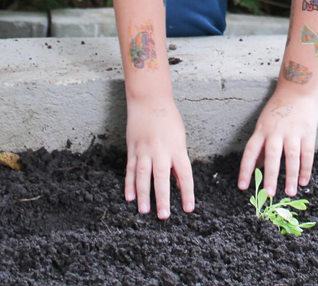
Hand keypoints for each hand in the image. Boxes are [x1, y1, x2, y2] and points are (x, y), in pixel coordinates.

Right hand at [125, 94, 194, 218]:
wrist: (149, 100)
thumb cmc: (168, 119)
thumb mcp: (179, 138)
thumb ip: (178, 161)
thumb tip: (177, 183)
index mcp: (176, 148)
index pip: (184, 174)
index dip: (187, 192)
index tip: (188, 209)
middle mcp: (160, 150)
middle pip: (162, 177)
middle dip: (163, 197)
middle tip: (164, 216)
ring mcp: (144, 150)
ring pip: (143, 176)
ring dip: (143, 195)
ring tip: (144, 211)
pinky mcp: (132, 148)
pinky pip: (130, 169)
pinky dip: (129, 184)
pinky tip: (129, 197)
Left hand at [238, 89, 317, 197]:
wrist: (298, 89)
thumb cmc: (279, 108)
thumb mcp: (264, 124)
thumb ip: (261, 146)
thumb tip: (256, 167)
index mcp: (262, 130)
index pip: (251, 151)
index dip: (246, 169)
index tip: (243, 186)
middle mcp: (276, 132)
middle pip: (272, 156)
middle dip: (270, 176)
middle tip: (269, 194)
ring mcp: (293, 132)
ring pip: (291, 156)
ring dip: (290, 176)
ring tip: (289, 192)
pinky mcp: (307, 132)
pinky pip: (307, 153)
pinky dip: (306, 168)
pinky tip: (303, 181)